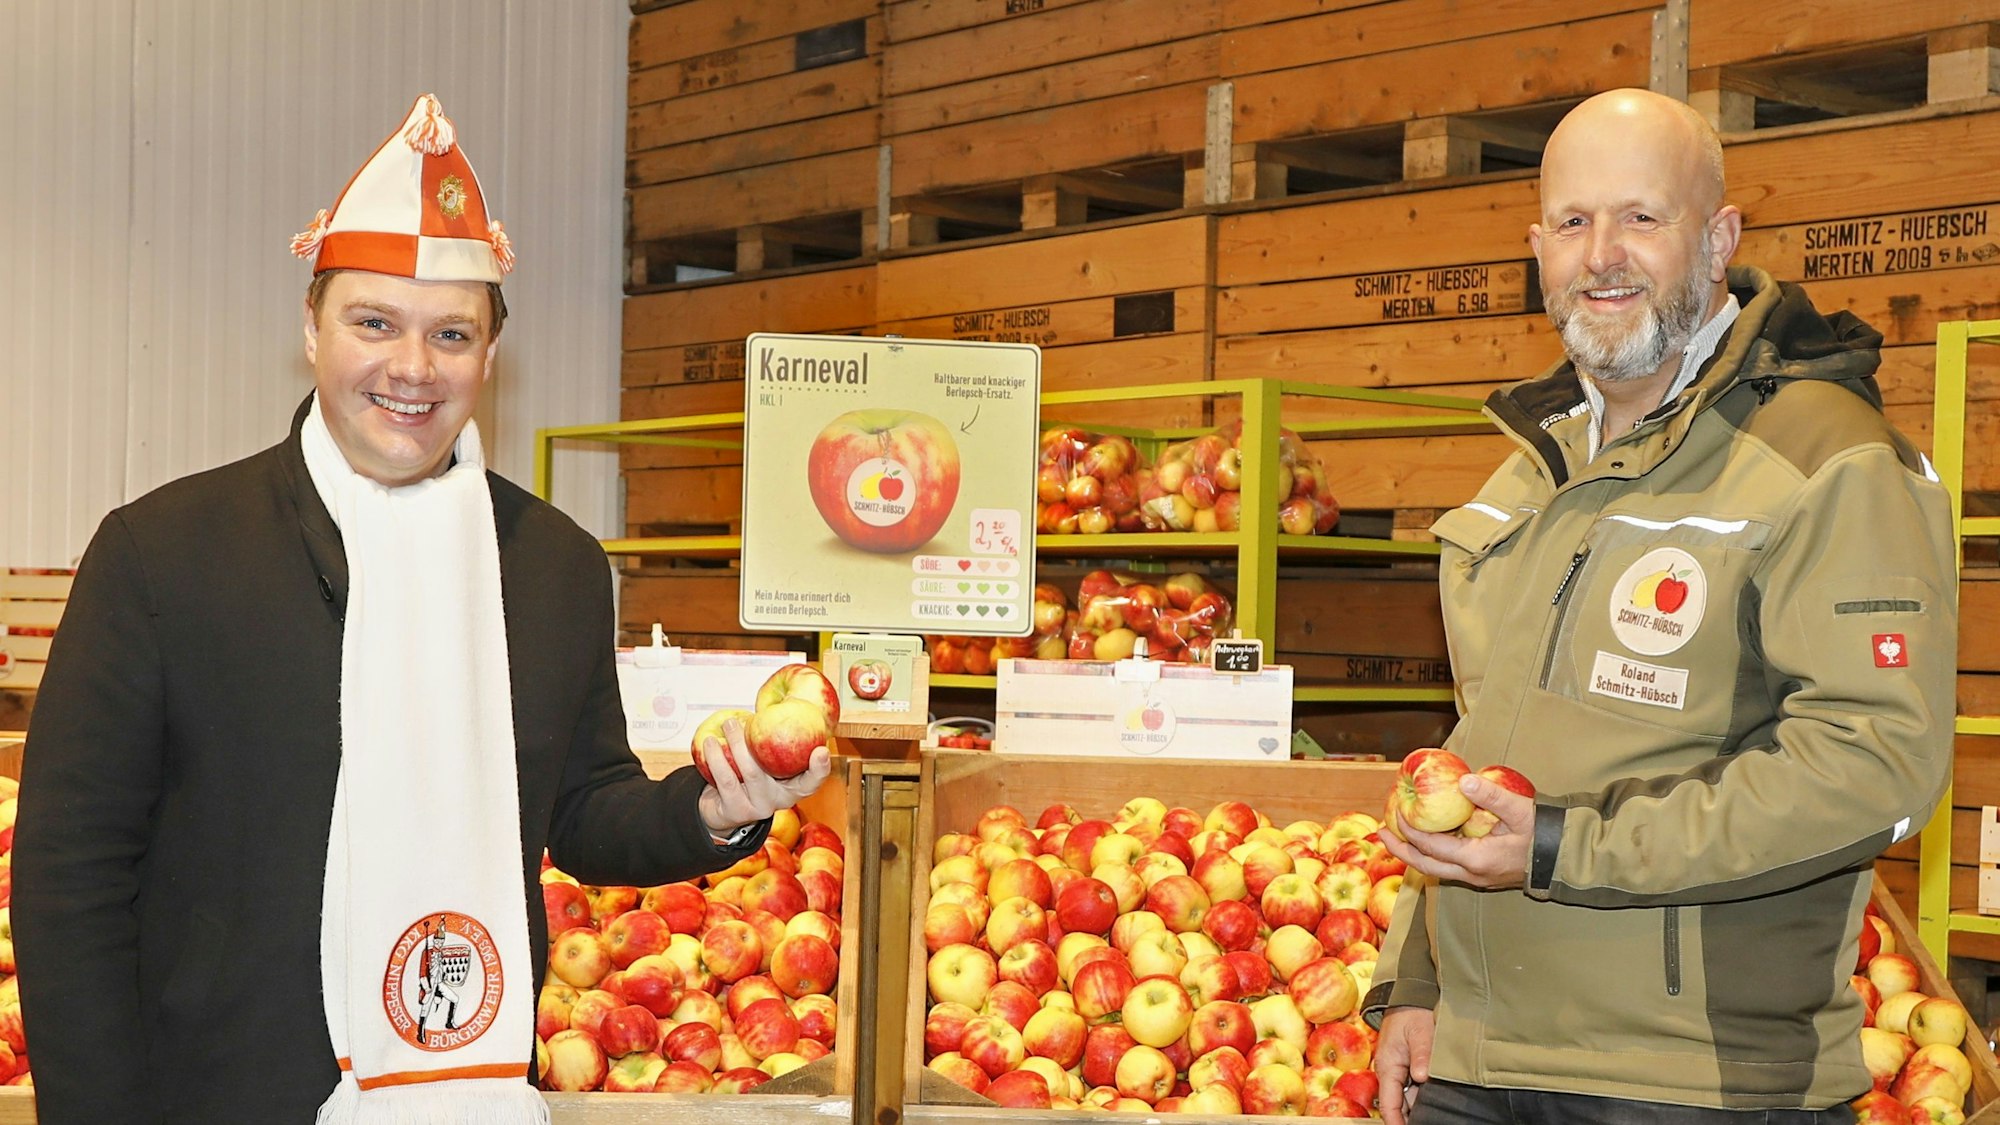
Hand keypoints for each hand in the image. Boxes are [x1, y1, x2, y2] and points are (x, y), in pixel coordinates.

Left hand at [696, 717, 833, 835]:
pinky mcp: (736, 811)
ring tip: (727, 724)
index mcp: (793, 787)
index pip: (813, 781)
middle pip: (776, 771)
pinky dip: (716, 758)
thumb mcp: (768, 762)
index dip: (821, 768)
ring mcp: (758, 808)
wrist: (723, 809)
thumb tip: (782, 700)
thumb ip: (777, 741)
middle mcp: (778, 800)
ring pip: (749, 773)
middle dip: (760, 741)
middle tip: (745, 719)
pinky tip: (710, 742)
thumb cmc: (750, 774)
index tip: (821, 751)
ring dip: (735, 744)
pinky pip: (726, 781)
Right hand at [1376, 1005, 1434, 1124]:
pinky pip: (1413, 1087)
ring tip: (1436, 1115)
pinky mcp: (1407, 1066)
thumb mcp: (1420, 1032)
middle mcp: (1390, 1071)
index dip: (1396, 1122)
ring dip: (1419, 1105)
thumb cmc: (1413, 1013)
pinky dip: (1422, 1095)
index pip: (1388, 1103)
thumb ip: (1421, 1055)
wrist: (1410, 997)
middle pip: (1399, 1104)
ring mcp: (1398, 1070)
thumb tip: (1421, 1076)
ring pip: (1408, 1096)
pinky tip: (1436, 1099)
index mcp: (1388, 1066)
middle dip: (1411, 1117)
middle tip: (1432, 1121)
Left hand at [1378, 772, 1533, 889]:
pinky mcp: (1482, 875)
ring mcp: (1477, 878)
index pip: (1432, 846)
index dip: (1411, 830)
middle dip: (1400, 850)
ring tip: (1396, 836)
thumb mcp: (1520, 811)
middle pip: (1425, 865)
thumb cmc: (1545, 834)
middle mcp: (1472, 874)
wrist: (1566, 859)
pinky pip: (1447, 866)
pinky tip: (1427, 839)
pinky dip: (1431, 854)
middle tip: (1380, 833)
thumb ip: (1491, 796)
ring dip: (1414, 853)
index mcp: (1477, 860)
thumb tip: (1462, 781)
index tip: (1397, 812)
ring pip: (1435, 868)